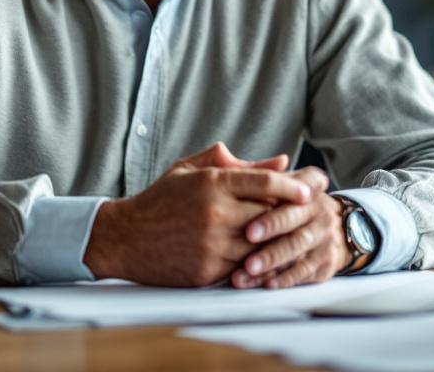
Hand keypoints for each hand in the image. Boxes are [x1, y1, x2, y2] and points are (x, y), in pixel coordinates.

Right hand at [83, 143, 307, 286]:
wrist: (126, 238)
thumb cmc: (161, 200)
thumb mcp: (191, 170)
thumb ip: (235, 163)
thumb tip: (279, 161)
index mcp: (211, 183)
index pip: (265, 183)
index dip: (292, 187)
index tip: (308, 191)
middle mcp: (215, 214)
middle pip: (269, 216)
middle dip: (289, 215)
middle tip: (307, 215)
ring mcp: (212, 245)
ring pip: (261, 246)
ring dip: (275, 243)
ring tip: (290, 239)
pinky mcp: (207, 272)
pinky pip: (244, 268)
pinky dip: (256, 263)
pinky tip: (264, 258)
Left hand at [230, 167, 350, 289]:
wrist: (325, 230)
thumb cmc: (285, 203)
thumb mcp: (272, 182)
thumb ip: (248, 171)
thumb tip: (222, 153)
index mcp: (308, 185)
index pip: (294, 187)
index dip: (274, 199)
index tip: (249, 219)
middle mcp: (320, 209)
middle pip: (295, 221)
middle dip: (271, 230)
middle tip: (247, 238)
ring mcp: (325, 237)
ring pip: (298, 250)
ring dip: (272, 260)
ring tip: (247, 270)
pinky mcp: (325, 263)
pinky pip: (305, 272)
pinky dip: (284, 279)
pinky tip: (264, 284)